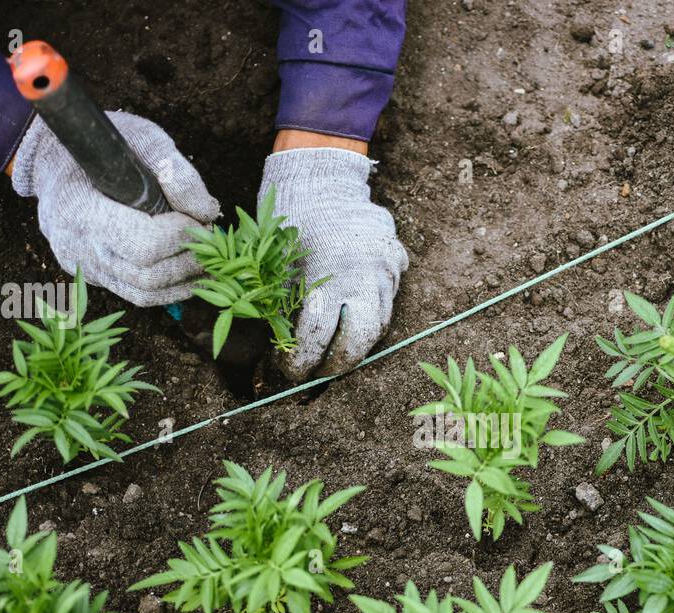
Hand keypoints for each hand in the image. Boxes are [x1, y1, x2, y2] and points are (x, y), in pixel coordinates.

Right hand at [11, 112, 219, 306]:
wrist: (54, 160)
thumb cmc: (102, 146)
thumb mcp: (142, 138)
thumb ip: (177, 172)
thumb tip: (207, 213)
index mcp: (82, 209)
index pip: (143, 245)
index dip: (180, 236)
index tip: (197, 220)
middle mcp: (79, 246)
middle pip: (147, 277)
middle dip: (189, 261)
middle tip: (210, 241)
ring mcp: (84, 266)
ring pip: (144, 294)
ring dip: (184, 280)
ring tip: (206, 259)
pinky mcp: (93, 276)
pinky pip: (136, 294)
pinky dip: (168, 287)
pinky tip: (187, 270)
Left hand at [258, 144, 408, 379]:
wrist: (322, 178)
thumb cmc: (291, 220)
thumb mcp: (277, 265)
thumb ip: (284, 306)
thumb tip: (283, 347)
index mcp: (327, 277)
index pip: (316, 337)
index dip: (301, 361)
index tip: (291, 372)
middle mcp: (362, 277)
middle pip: (357, 339)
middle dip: (337, 363)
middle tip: (319, 372)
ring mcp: (384, 269)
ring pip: (378, 323)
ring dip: (357, 343)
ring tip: (337, 353)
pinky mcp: (396, 261)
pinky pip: (389, 299)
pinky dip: (371, 315)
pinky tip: (353, 320)